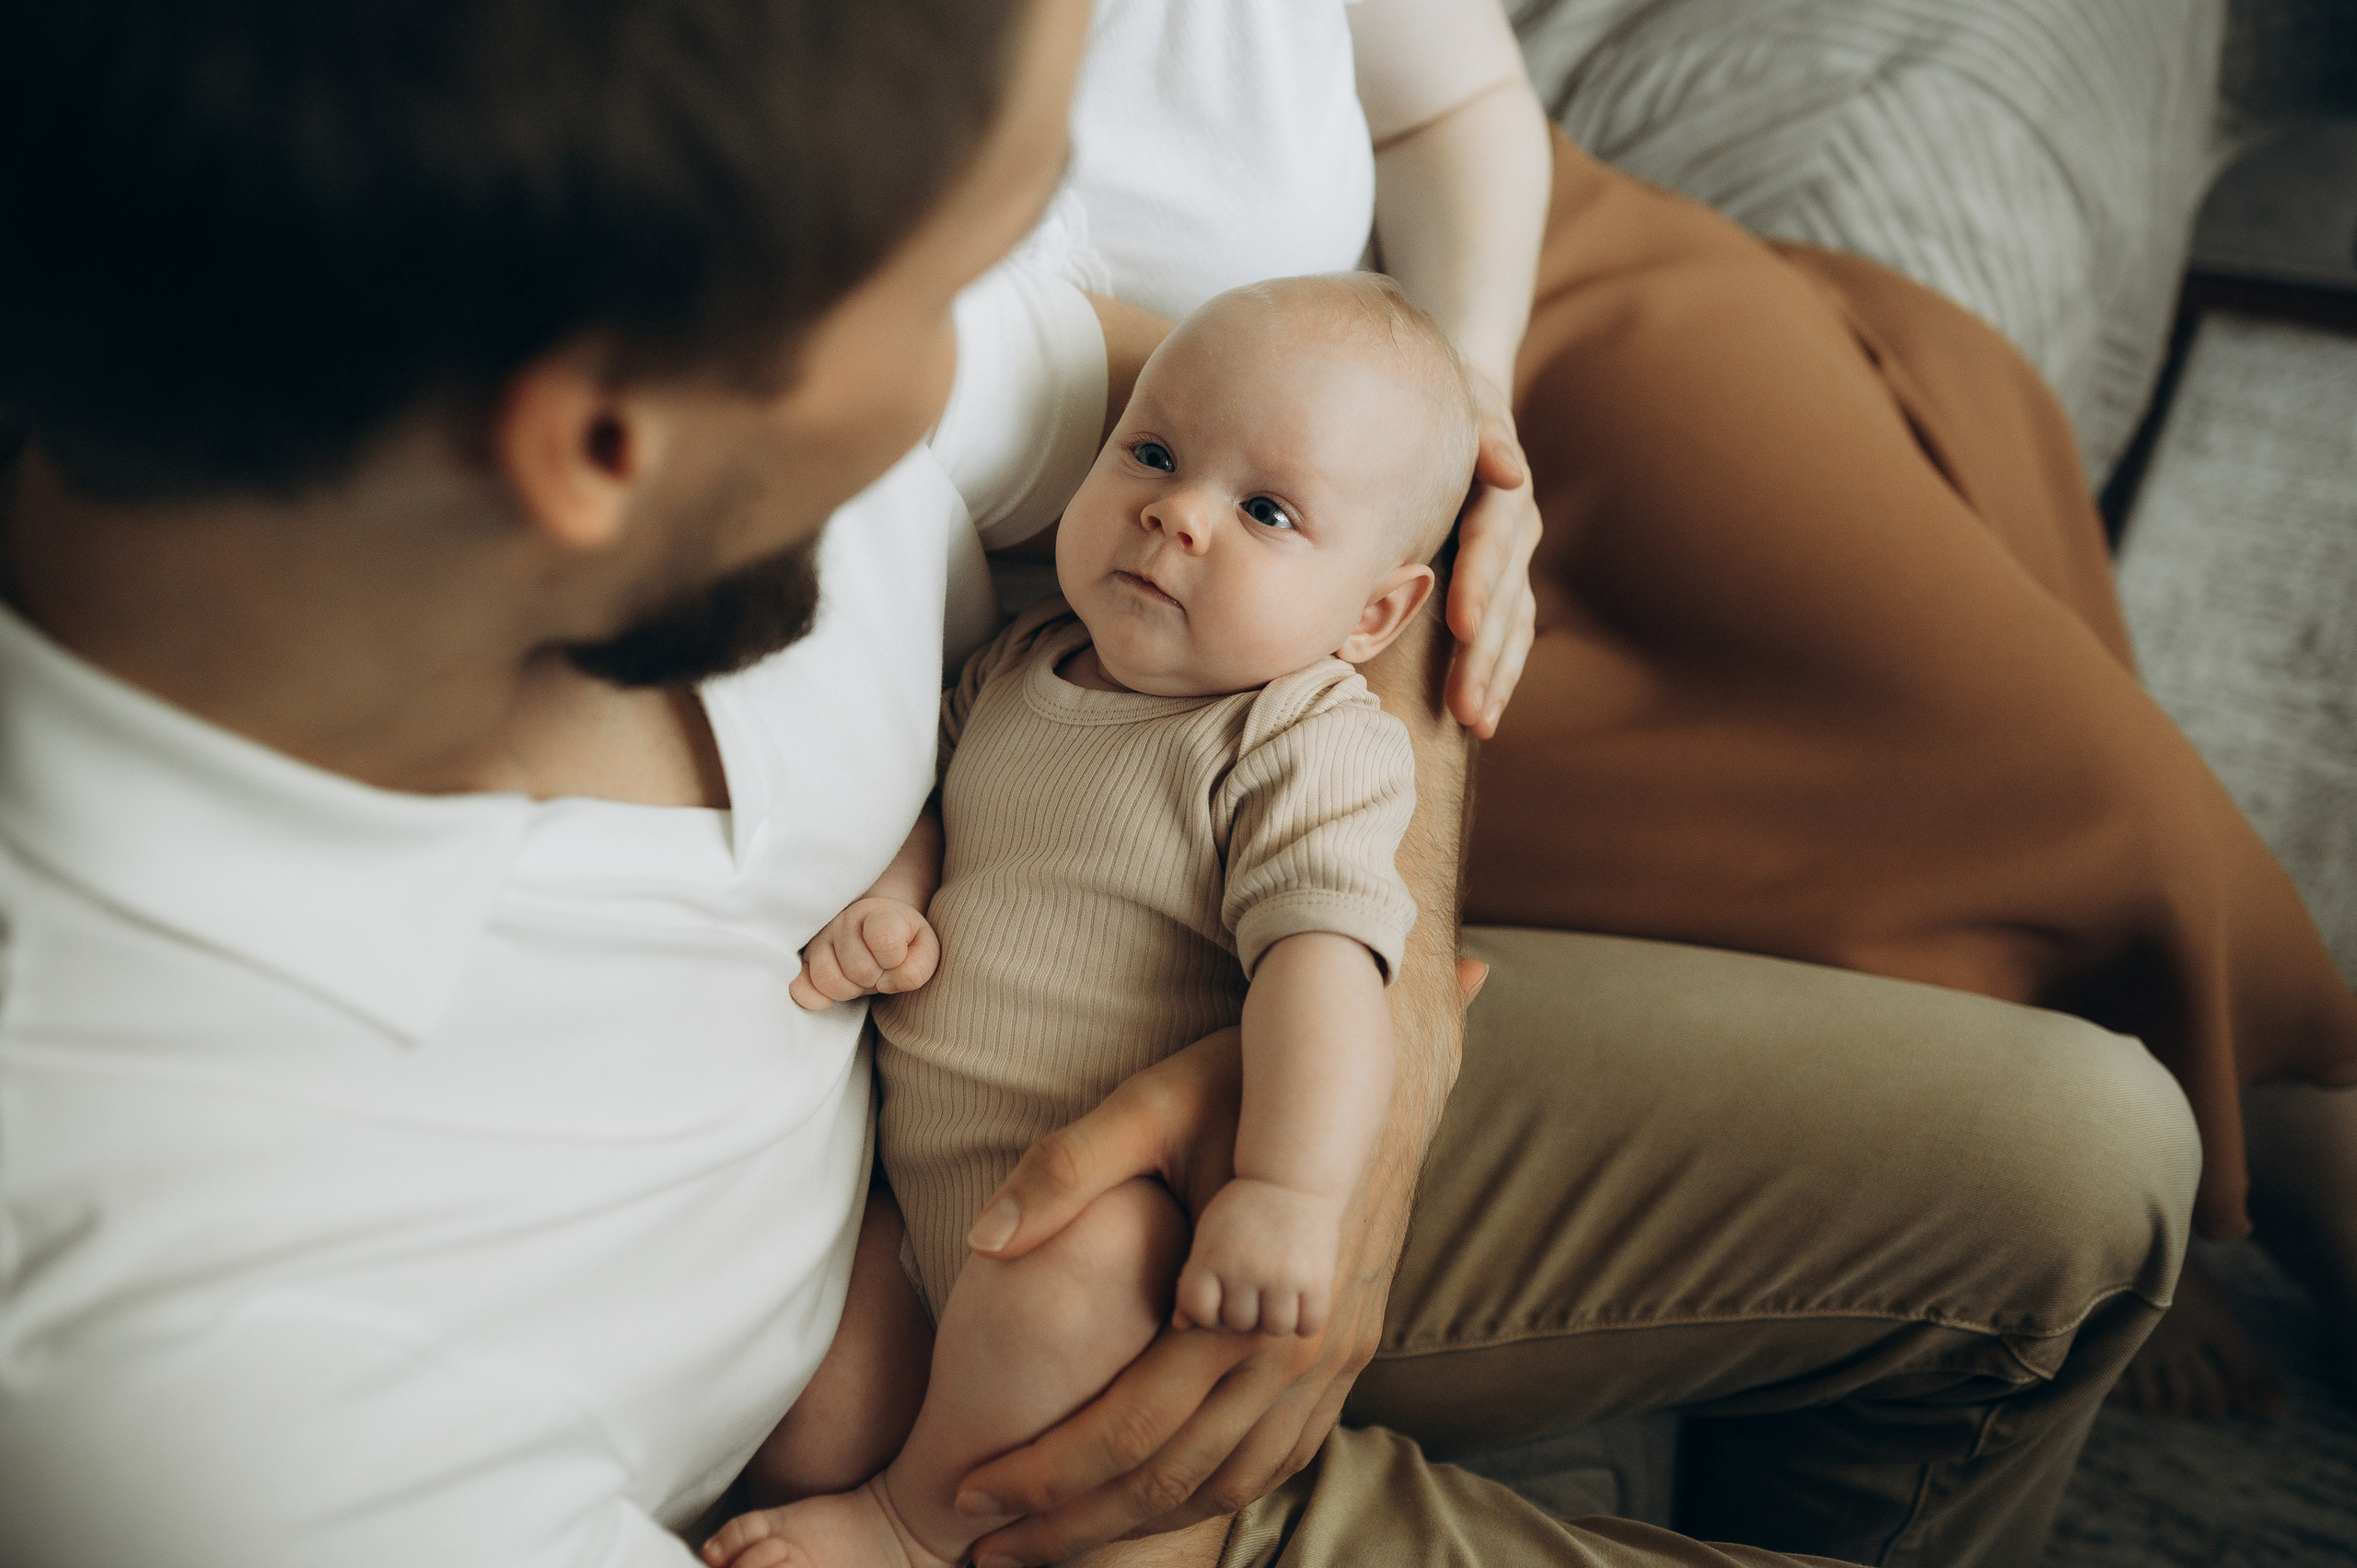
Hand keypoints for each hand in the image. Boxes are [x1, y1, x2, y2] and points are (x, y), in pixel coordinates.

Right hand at [789, 898, 938, 1009]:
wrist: (880, 929)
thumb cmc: (904, 943)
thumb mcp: (925, 951)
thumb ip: (917, 969)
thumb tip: (886, 984)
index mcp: (879, 913)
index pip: (885, 940)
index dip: (895, 960)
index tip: (897, 958)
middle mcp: (845, 920)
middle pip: (859, 969)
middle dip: (874, 979)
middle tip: (878, 971)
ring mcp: (821, 938)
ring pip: (829, 980)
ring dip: (849, 990)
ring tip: (859, 979)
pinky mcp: (804, 958)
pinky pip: (799, 987)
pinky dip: (815, 998)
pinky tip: (832, 995)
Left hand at [945, 1029, 1395, 1565]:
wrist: (1379, 1059)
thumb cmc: (1251, 1078)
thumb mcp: (1153, 1104)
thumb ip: (1068, 1169)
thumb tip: (982, 1240)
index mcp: (1248, 1303)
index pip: (1129, 1427)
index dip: (1043, 1473)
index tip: (965, 1493)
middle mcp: (1298, 1350)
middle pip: (1174, 1477)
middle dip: (1072, 1524)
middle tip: (986, 1552)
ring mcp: (1333, 1359)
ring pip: (1231, 1484)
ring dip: (1140, 1525)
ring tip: (1057, 1541)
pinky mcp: (1350, 1352)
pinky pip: (1282, 1457)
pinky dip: (1214, 1495)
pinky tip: (1163, 1501)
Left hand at [1173, 1178, 1343, 1337]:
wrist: (1293, 1175)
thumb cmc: (1246, 1209)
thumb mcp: (1210, 1234)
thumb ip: (1193, 1278)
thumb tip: (1179, 1325)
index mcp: (1211, 1257)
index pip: (1199, 1311)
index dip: (1209, 1312)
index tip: (1222, 1298)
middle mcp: (1244, 1269)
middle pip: (1239, 1322)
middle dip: (1247, 1310)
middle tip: (1256, 1288)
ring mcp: (1281, 1276)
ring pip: (1276, 1328)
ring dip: (1277, 1317)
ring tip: (1280, 1294)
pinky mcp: (1317, 1279)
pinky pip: (1309, 1326)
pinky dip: (1306, 1320)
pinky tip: (1303, 1299)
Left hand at [1444, 366, 1540, 739]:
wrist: (1465, 403)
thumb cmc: (1448, 400)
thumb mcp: (1464, 399)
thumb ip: (1484, 431)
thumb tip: (1509, 469)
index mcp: (1501, 491)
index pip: (1492, 542)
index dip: (1481, 583)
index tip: (1463, 626)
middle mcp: (1516, 531)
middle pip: (1505, 600)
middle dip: (1485, 656)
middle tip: (1464, 706)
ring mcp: (1514, 561)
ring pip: (1511, 627)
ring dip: (1495, 677)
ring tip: (1476, 723)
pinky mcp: (1504, 581)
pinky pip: (1508, 634)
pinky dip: (1497, 674)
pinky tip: (1481, 716)